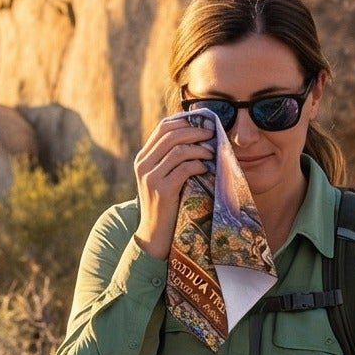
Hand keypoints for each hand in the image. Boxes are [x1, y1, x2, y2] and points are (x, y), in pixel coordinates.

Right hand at [132, 113, 216, 259]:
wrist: (155, 234)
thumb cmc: (166, 204)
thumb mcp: (164, 177)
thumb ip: (171, 159)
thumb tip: (197, 136)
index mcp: (143, 158)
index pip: (162, 128)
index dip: (184, 121)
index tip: (202, 121)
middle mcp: (143, 165)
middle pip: (170, 135)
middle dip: (195, 131)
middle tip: (212, 132)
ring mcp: (150, 177)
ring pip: (178, 150)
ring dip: (199, 148)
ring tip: (212, 152)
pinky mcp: (162, 190)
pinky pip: (184, 168)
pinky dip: (198, 165)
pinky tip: (206, 168)